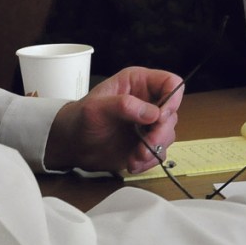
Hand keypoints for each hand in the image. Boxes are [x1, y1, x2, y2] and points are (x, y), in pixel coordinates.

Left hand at [43, 67, 181, 174]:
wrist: (73, 144)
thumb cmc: (80, 118)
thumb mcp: (97, 107)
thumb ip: (124, 105)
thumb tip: (153, 112)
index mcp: (138, 83)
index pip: (169, 82)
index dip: (172, 98)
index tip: (161, 116)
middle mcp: (148, 101)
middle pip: (172, 112)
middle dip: (161, 132)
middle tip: (146, 144)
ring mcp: (148, 123)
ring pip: (168, 134)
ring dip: (154, 149)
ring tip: (134, 157)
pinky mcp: (147, 143)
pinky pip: (160, 152)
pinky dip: (149, 160)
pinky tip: (133, 162)